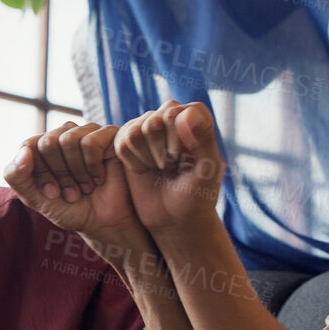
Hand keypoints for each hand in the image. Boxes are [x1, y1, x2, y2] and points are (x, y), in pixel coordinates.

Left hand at [3, 121, 139, 241]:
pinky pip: (90, 142)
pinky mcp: (110, 135)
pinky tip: (99, 178)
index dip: (40, 173)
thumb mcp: (35, 198)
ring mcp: (88, 132)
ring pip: (68, 139)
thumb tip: (23, 150)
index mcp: (45, 146)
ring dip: (76, 172)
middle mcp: (66, 134)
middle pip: (48, 141)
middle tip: (71, 193)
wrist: (105, 223)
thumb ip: (17, 176)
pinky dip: (92, 166)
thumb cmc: (71, 209)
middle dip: (58, 174)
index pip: (30, 145)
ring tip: (86, 187)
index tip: (52, 194)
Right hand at [114, 100, 225, 234]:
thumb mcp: (207, 169)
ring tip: (160, 168)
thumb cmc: (197, 193)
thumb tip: (186, 113)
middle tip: (173, 167)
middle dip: (161, 154)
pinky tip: (145, 170)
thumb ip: (203, 139)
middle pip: (153, 123)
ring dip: (147, 159)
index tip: (188, 161)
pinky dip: (133, 163)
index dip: (178, 144)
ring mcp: (148, 123)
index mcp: (196, 114)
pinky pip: (121, 144)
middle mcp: (171, 113)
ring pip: (134, 133)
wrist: (175, 217)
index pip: (176, 115)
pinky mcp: (128, 138)